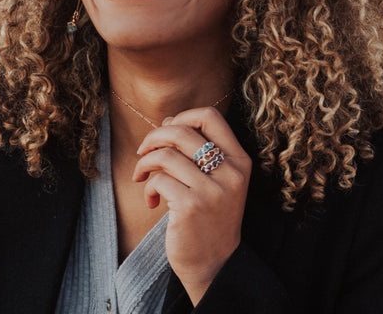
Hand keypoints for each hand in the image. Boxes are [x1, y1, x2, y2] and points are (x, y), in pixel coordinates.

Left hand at [133, 107, 251, 305]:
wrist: (215, 264)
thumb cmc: (209, 218)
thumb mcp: (216, 181)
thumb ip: (197, 151)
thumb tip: (168, 121)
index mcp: (240, 161)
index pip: (210, 117)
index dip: (183, 116)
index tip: (167, 132)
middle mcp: (230, 173)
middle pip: (182, 131)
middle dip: (154, 137)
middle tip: (143, 152)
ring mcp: (212, 191)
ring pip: (166, 155)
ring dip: (145, 164)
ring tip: (143, 178)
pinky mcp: (191, 207)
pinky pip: (159, 181)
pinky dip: (148, 189)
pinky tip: (153, 202)